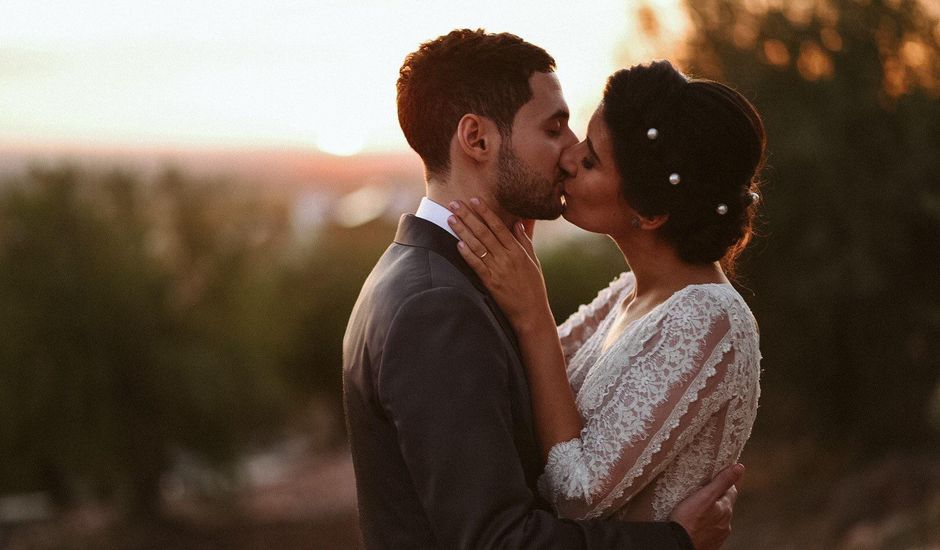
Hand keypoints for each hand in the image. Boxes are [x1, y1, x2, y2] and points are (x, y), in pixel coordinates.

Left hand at [447, 198, 550, 330]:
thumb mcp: (533, 261)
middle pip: (484, 232)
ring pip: (477, 246)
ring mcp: (498, 270)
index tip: (475, 200)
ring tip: (451, 218)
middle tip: (455, 204)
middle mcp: (507, 258)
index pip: (499, 227)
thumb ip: (524, 241)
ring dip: (463, 231)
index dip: (486, 212)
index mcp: (517, 251)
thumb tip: (518, 223)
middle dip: (469, 216)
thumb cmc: (533, 287)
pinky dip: (467, 254)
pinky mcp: (490, 283)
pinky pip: (477, 265)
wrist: (531, 313)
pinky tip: (457, 243)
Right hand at [670, 463, 743, 549]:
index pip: (731, 490)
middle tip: (702, 492)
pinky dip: (706, 525)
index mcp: (726, 509)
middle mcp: (726, 523)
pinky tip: (696, 523)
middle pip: (725, 504)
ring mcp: (719, 535)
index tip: (713, 478)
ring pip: (718, 518)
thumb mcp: (705, 496)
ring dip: (711, 512)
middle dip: (716, 497)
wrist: (679, 545)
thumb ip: (722, 481)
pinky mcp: (711, 543)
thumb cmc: (688, 520)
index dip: (723, 482)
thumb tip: (740, 467)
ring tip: (696, 508)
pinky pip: (711, 530)